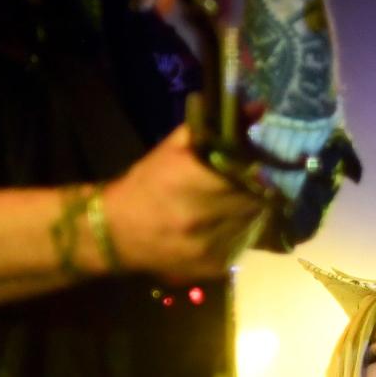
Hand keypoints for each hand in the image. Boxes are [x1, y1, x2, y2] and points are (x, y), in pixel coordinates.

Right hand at [103, 124, 266, 280]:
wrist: (114, 233)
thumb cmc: (145, 184)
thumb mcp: (174, 148)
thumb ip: (216, 128)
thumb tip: (258, 108)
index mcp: (194, 179)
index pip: (252, 173)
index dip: (261, 169)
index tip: (259, 166)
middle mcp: (204, 216)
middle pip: (258, 200)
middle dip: (258, 191)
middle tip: (250, 185)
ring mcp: (211, 246)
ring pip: (255, 224)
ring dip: (251, 213)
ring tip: (232, 206)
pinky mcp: (214, 267)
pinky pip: (243, 245)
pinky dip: (240, 234)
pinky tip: (223, 227)